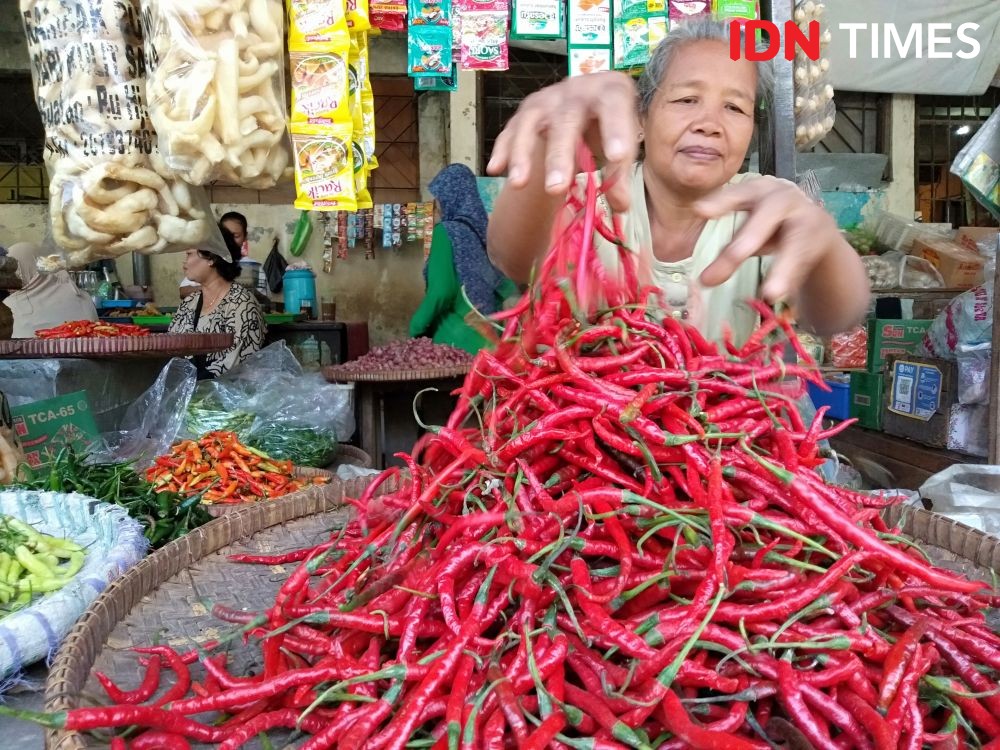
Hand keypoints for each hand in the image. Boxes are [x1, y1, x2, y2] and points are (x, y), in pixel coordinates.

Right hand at [485, 72, 639, 211]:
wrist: (588, 100)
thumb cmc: (609, 125)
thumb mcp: (622, 144)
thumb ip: (620, 173)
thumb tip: (620, 206)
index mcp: (609, 91)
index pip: (614, 105)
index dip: (616, 129)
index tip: (617, 158)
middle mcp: (575, 90)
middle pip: (566, 119)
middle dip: (559, 155)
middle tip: (557, 188)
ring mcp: (546, 100)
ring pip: (530, 123)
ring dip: (522, 154)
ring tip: (518, 184)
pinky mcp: (525, 113)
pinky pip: (510, 131)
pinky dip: (503, 150)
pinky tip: (495, 169)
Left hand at [695, 176, 844, 302]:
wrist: (813, 224)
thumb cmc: (768, 225)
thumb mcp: (748, 227)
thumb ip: (727, 247)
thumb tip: (705, 281)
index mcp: (756, 190)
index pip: (737, 193)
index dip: (720, 201)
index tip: (699, 210)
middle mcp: (781, 197)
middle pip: (765, 216)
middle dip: (747, 240)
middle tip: (730, 261)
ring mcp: (804, 215)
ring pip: (794, 241)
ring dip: (783, 268)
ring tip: (771, 293)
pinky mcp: (819, 236)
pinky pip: (805, 258)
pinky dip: (793, 277)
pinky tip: (782, 294)